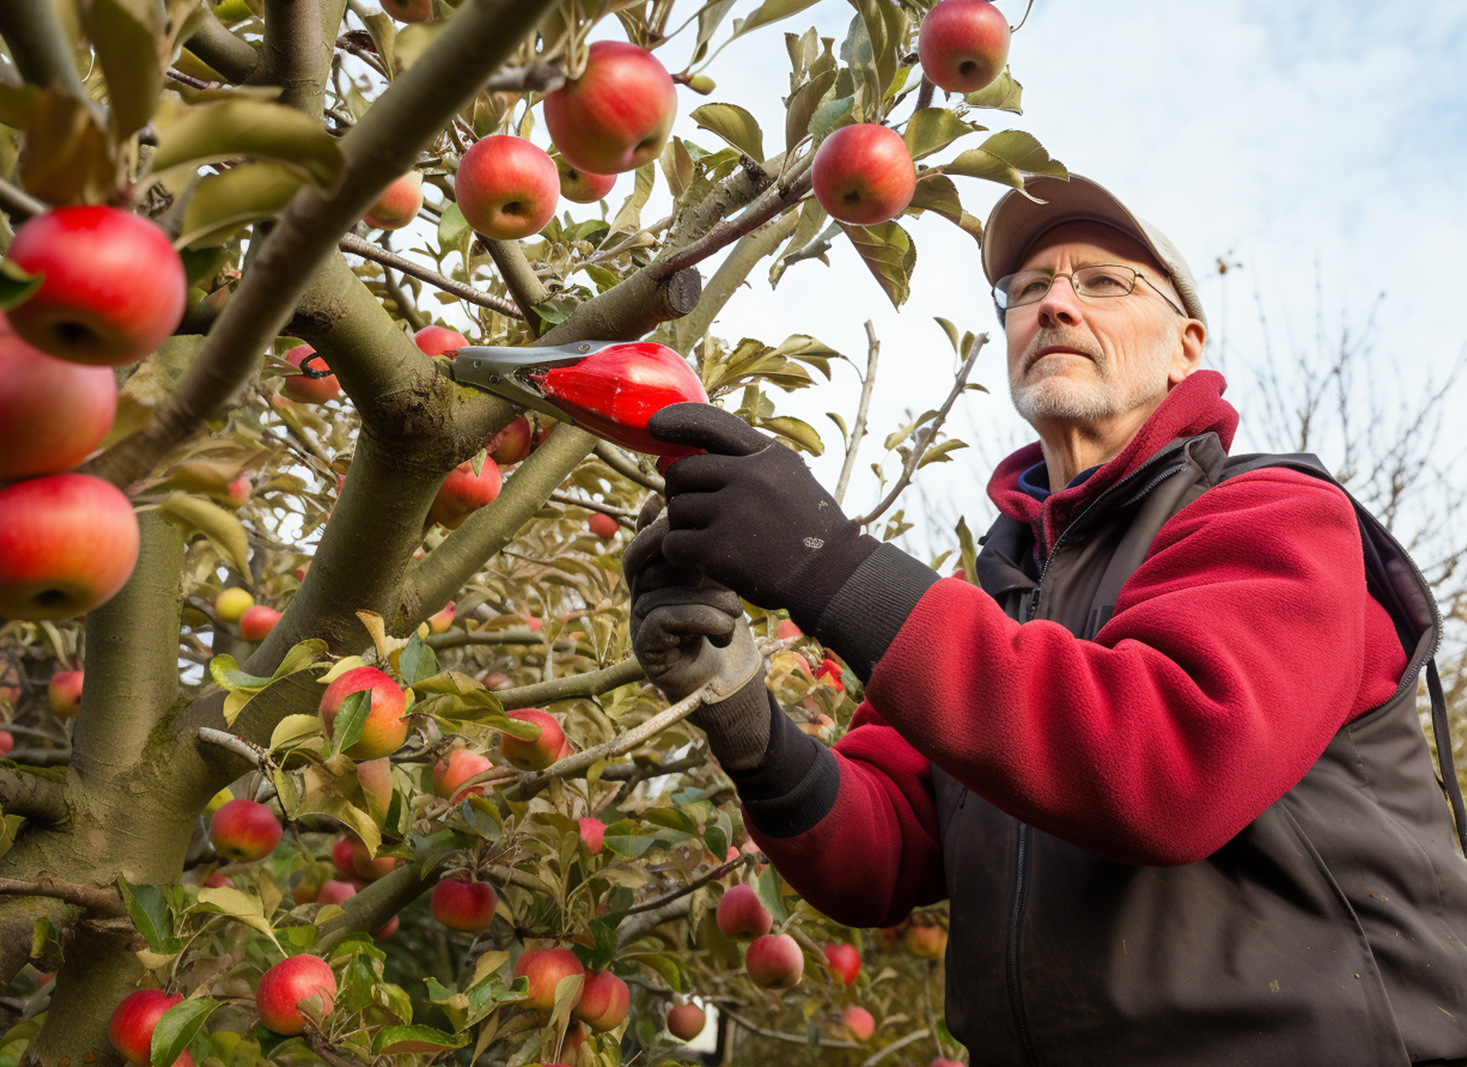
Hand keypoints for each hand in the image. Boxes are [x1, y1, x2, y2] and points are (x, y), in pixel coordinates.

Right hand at [622, 500, 772, 770]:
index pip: (644, 541)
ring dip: (711, 599)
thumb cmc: (724, 627)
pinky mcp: (646, 647)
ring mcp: (639, 622)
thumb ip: (703, 551)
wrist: (729, 685)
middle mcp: (641, 597)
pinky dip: (704, 621)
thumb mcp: (717, 581)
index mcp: (655, 577)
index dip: (654, 523)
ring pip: (666, 588)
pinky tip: (724, 633)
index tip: (672, 507)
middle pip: (647, 558)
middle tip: (706, 550)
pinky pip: (667, 617)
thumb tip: (692, 509)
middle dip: (679, 550)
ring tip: (735, 613)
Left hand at [648, 404, 875, 631]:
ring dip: (684, 527)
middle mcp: (749, 475)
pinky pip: (674, 543)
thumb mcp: (787, 479)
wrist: (834, 577)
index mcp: (767, 455)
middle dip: (680, 492)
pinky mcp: (719, 548)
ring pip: (676, 509)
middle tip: (697, 514)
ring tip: (711, 540)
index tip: (654, 428)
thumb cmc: (807, 530)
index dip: (676, 420)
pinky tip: (701, 561)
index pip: (709, 423)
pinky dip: (680, 554)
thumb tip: (668, 460)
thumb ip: (741, 465)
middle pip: (681, 471)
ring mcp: (732, 511)